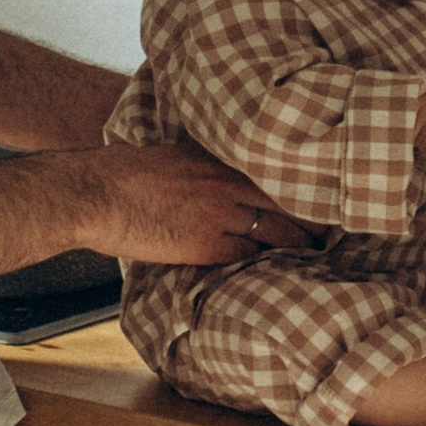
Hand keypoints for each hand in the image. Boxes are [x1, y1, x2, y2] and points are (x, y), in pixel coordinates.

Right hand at [84, 146, 302, 266]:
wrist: (94, 193)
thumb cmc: (118, 174)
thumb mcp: (168, 156)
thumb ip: (198, 165)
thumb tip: (207, 176)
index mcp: (217, 156)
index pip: (273, 169)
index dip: (299, 184)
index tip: (317, 191)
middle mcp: (227, 181)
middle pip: (286, 198)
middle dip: (311, 214)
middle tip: (331, 226)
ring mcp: (221, 212)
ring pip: (276, 230)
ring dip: (298, 242)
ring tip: (317, 251)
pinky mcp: (208, 244)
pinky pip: (250, 255)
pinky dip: (268, 262)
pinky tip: (282, 269)